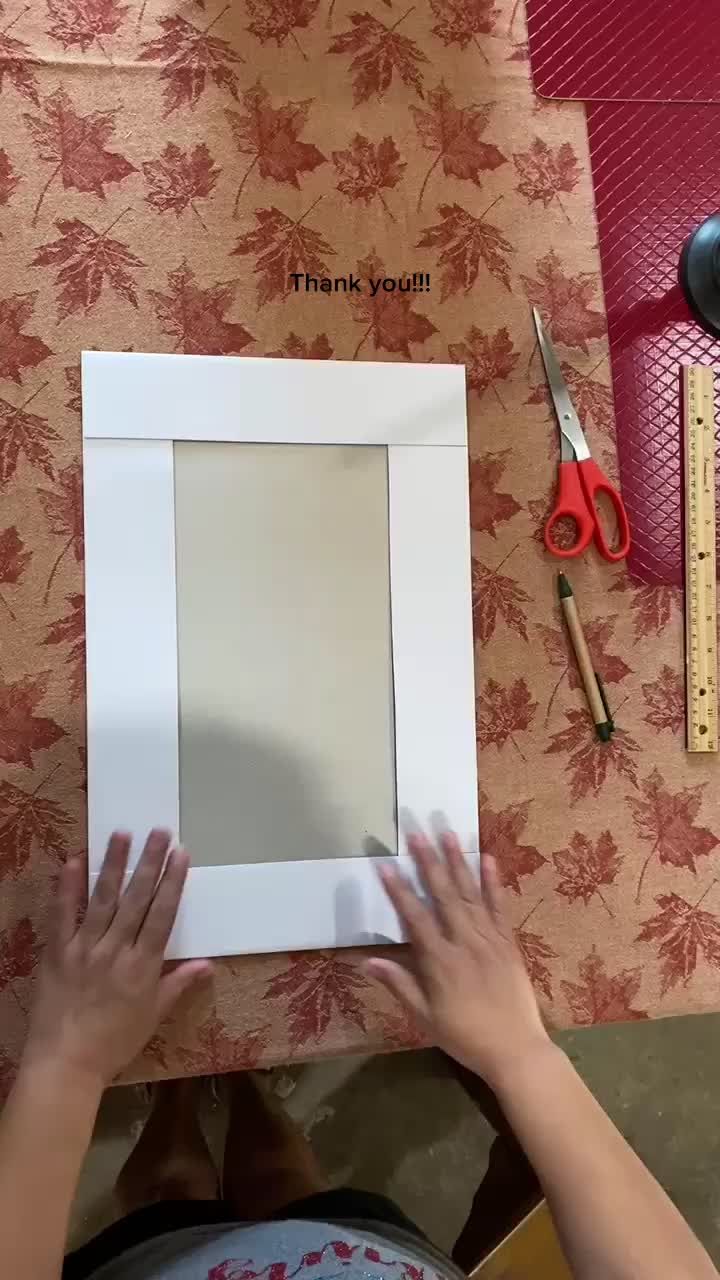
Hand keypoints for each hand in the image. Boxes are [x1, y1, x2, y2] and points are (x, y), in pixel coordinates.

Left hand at [22, 830, 211, 1091]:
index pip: (162, 914)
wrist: (66, 1065)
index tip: (181, 853)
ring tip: (123, 834)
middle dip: (150, 862)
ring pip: (102, 898)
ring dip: (114, 864)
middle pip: (137, 899)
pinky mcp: (57, 952)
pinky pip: (62, 914)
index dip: (173, 881)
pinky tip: (75, 861)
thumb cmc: (114, 1043)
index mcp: (143, 966)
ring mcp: (84, 949)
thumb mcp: (153, 1016)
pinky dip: (68, 887)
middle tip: (160, 831)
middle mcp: (116, 950)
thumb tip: (208, 963)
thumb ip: (178, 985)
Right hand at [367, 833, 549, 1088]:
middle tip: (416, 832)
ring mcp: (489, 939)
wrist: (516, 1049)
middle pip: (443, 895)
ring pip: (470, 893)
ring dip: (457, 862)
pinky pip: (500, 907)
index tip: (385, 865)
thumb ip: (399, 985)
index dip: (398, 891)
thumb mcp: (425, 1017)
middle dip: (428, 862)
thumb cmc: (465, 1036)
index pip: (415, 918)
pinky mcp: (508, 942)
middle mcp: (464, 942)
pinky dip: (493, 882)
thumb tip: (367, 961)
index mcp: (440, 962)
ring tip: (447, 833)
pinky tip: (487, 858)